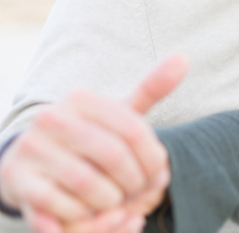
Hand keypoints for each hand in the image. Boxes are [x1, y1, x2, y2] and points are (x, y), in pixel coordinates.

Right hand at [0, 54, 188, 232]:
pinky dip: (83, 215)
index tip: (159, 173)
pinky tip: (91, 211)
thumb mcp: (120, 112)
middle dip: (134, 181)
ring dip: (110, 200)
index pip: (134, 130)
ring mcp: (32, 148)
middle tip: (139, 192)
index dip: (153, 159)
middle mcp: (52, 117)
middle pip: (114, 156)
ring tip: (117, 201)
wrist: (35, 163)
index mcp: (81, 98)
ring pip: (88, 184)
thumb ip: (151, 88)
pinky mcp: (19, 179)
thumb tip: (183, 57)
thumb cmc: (92, 138)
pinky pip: (62, 205)